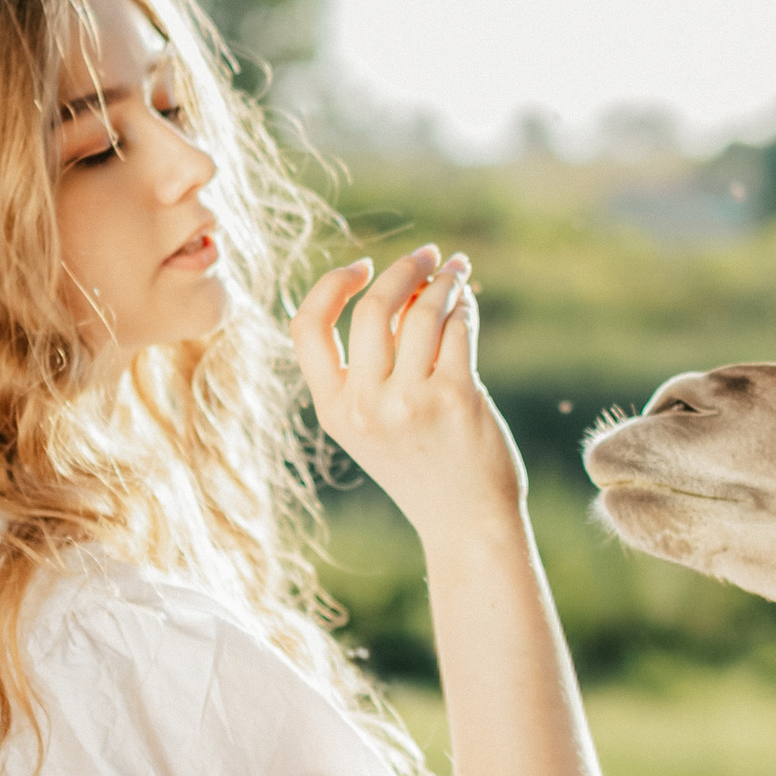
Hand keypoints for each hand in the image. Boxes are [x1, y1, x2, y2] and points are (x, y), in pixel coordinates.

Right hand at [291, 247, 524, 543]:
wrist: (466, 521)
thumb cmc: (422, 466)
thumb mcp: (373, 424)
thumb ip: (371, 365)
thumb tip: (401, 284)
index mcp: (333, 410)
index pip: (308, 327)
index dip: (331, 285)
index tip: (362, 266)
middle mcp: (365, 406)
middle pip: (374, 308)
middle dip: (403, 269)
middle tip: (426, 254)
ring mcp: (411, 402)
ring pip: (423, 312)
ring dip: (443, 281)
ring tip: (456, 270)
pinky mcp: (457, 398)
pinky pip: (459, 330)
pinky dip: (464, 306)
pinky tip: (467, 301)